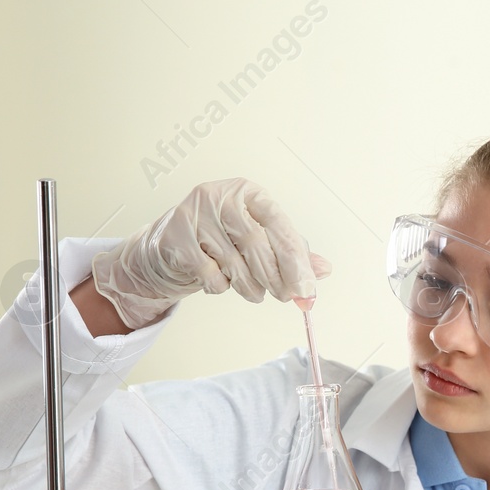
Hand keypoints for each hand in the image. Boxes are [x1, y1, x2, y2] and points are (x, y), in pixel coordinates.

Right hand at [90, 178, 331, 328]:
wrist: (165, 247)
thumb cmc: (220, 241)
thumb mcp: (258, 239)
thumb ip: (291, 252)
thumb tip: (324, 270)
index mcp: (247, 192)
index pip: (278, 222)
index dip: (295, 258)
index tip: (307, 287)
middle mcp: (219, 196)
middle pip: (256, 243)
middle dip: (276, 278)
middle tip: (287, 297)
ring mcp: (193, 215)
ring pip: (234, 263)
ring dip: (251, 287)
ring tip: (256, 293)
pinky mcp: (175, 239)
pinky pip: (209, 275)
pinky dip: (221, 287)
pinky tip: (220, 282)